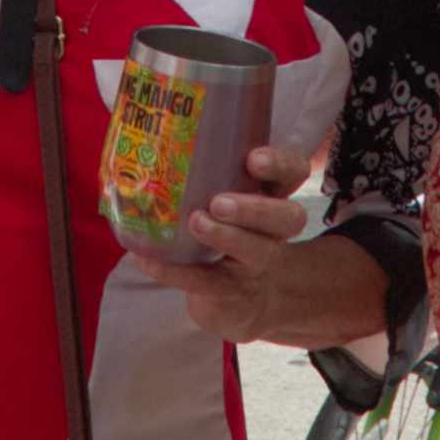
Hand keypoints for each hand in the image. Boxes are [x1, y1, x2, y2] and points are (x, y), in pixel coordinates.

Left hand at [131, 143, 313, 341]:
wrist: (243, 300)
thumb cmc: (227, 233)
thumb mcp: (226, 200)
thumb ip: (206, 173)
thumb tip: (148, 139)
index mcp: (273, 197)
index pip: (294, 172)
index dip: (280, 164)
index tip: (253, 158)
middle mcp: (274, 231)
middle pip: (287, 217)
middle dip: (254, 208)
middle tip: (218, 202)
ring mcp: (256, 265)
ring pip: (257, 251)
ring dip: (227, 236)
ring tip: (196, 223)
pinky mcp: (231, 293)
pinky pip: (206, 283)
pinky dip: (174, 271)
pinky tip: (146, 259)